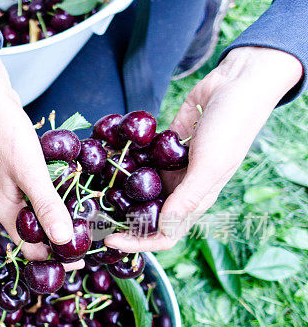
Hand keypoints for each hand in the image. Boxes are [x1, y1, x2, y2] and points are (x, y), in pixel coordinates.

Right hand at [0, 37, 74, 260]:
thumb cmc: (7, 134)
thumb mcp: (31, 172)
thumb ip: (47, 206)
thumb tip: (63, 241)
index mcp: (3, 210)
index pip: (29, 247)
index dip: (54, 257)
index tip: (82, 259)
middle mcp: (3, 203)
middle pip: (33, 233)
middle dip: (58, 238)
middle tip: (89, 238)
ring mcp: (7, 188)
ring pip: (35, 213)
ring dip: (57, 216)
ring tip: (85, 216)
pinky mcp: (13, 173)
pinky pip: (35, 194)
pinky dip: (52, 196)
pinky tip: (69, 188)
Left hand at [106, 46, 302, 252]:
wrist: (237, 84)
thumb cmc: (231, 127)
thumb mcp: (211, 164)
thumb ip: (188, 197)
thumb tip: (164, 227)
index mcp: (195, 199)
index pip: (165, 234)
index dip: (139, 243)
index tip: (110, 240)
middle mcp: (181, 187)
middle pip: (146, 215)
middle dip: (121, 220)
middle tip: (91, 218)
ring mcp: (171, 167)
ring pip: (139, 188)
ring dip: (118, 190)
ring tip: (90, 190)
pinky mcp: (163, 146)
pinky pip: (139, 159)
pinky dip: (123, 160)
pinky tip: (103, 159)